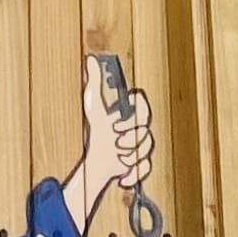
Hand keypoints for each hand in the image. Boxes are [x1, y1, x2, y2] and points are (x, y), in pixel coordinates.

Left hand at [72, 62, 151, 227]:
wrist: (97, 162)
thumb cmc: (97, 132)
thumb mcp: (94, 107)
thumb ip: (94, 83)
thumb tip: (91, 60)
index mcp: (132, 114)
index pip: (144, 107)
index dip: (132, 116)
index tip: (115, 123)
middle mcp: (141, 129)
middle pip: (146, 130)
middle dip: (130, 138)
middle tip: (116, 142)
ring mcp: (143, 147)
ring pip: (146, 149)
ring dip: (129, 155)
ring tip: (117, 156)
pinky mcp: (142, 165)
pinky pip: (146, 168)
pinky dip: (133, 174)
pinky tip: (122, 176)